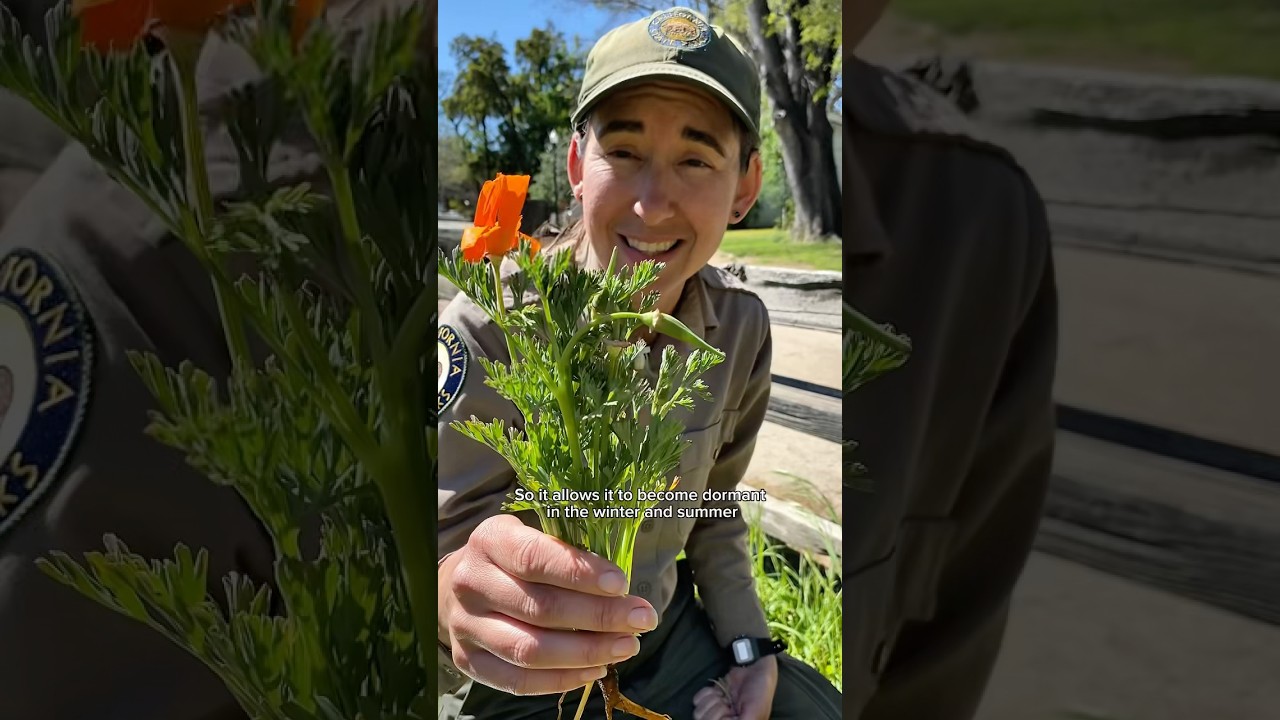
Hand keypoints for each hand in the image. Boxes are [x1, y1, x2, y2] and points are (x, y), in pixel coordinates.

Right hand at [439, 515, 659, 695]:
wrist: (461, 586)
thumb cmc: (515, 559)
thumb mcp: (534, 536)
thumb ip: (568, 552)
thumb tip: (622, 587)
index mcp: (489, 541)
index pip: (535, 558)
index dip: (580, 573)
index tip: (622, 584)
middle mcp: (471, 583)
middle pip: (539, 607)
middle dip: (599, 616)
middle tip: (642, 619)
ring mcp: (466, 625)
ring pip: (530, 649)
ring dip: (586, 652)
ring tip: (627, 646)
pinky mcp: (468, 660)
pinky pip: (519, 681)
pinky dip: (562, 679)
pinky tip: (596, 669)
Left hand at [692, 655, 778, 719]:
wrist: (756, 670)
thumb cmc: (760, 694)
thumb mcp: (752, 715)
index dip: (722, 718)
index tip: (732, 713)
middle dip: (717, 710)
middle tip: (729, 703)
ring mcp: (715, 709)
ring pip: (698, 713)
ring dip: (712, 701)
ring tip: (724, 697)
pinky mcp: (710, 697)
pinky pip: (696, 700)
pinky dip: (706, 693)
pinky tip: (718, 691)